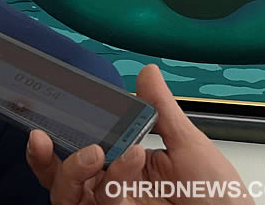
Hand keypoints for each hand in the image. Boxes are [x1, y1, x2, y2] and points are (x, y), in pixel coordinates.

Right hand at [26, 64, 253, 204]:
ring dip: (74, 170)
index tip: (44, 118)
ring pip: (67, 195)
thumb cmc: (220, 198)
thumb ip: (160, 110)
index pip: (77, 151)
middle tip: (54, 140)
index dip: (53, 139)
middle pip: (59, 178)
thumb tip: (147, 73)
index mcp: (123, 165)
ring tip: (98, 154)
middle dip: (46, 159)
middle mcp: (111, 189)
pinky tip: (129, 165)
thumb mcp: (189, 145)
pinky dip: (111, 184)